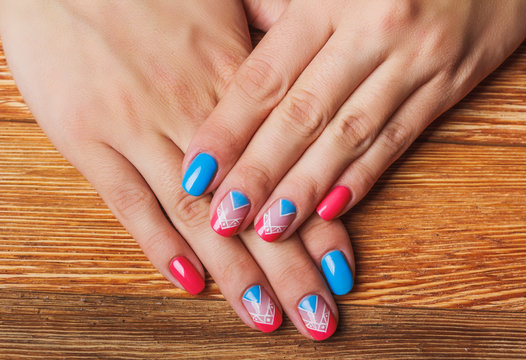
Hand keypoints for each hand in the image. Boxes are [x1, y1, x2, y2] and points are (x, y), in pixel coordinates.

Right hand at [0, 0, 354, 339]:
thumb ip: (271, 32)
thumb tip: (314, 61)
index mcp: (232, 78)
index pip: (286, 167)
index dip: (317, 221)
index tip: (343, 268)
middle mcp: (190, 111)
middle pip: (249, 207)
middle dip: (287, 268)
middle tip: (318, 318)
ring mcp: (136, 127)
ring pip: (195, 214)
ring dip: (234, 273)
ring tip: (267, 318)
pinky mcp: (86, 137)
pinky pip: (128, 202)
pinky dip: (159, 246)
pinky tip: (190, 285)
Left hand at [182, 0, 525, 241]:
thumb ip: (283, 7)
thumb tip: (241, 45)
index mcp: (329, 0)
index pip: (265, 78)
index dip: (228, 130)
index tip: (197, 171)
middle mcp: (370, 33)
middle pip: (302, 116)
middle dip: (260, 173)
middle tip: (225, 217)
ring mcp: (414, 63)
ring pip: (349, 136)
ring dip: (307, 187)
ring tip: (270, 228)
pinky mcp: (449, 84)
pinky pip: (400, 137)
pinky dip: (364, 176)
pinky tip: (333, 209)